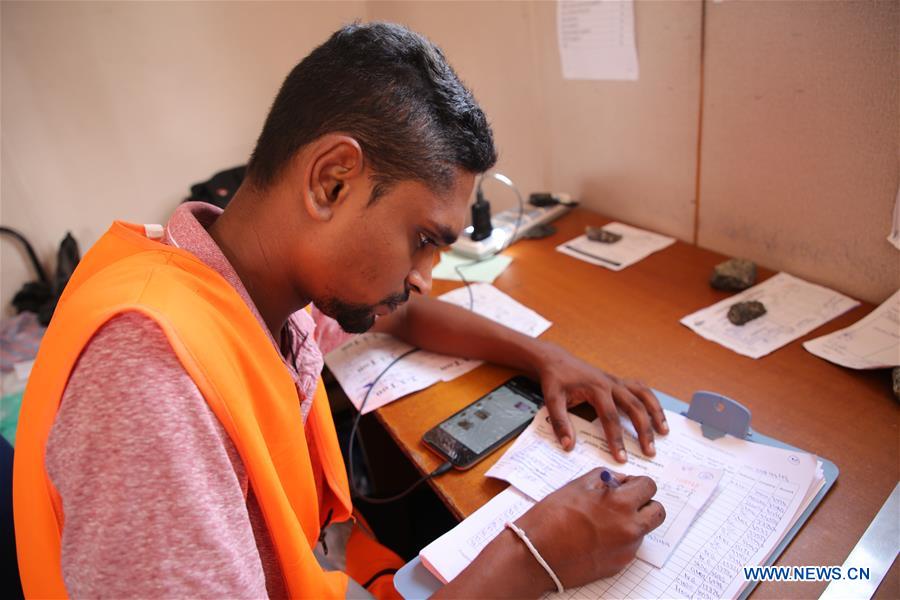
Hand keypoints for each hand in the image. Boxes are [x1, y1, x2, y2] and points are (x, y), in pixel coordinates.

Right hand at [515, 469, 665, 589]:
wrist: (537, 553)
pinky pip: (629, 547)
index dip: (637, 484)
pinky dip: (619, 540)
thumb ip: (606, 479)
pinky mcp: (619, 564)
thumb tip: (621, 481)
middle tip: (626, 502)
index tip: (627, 486)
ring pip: (643, 530)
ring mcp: (626, 549)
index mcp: (621, 503)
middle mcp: (630, 528)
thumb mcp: (578, 485)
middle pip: (657, 512)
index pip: (649, 486)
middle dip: (645, 503)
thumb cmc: (552, 517)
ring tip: (604, 521)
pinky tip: (597, 537)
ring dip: (632, 522)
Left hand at [534, 342, 667, 460]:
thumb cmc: (555, 380)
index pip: (610, 417)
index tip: (621, 458)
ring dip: (656, 413)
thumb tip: (568, 445)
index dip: (616, 439)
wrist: (556, 360)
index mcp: (596, 388)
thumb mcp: (552, 399)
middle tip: (650, 451)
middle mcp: (611, 383)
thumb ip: (560, 422)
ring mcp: (617, 381)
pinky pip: (640, 389)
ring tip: (664, 432)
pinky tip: (657, 414)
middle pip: (634, 407)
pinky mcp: (618, 381)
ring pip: (643, 395)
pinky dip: (651, 400)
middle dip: (644, 430)